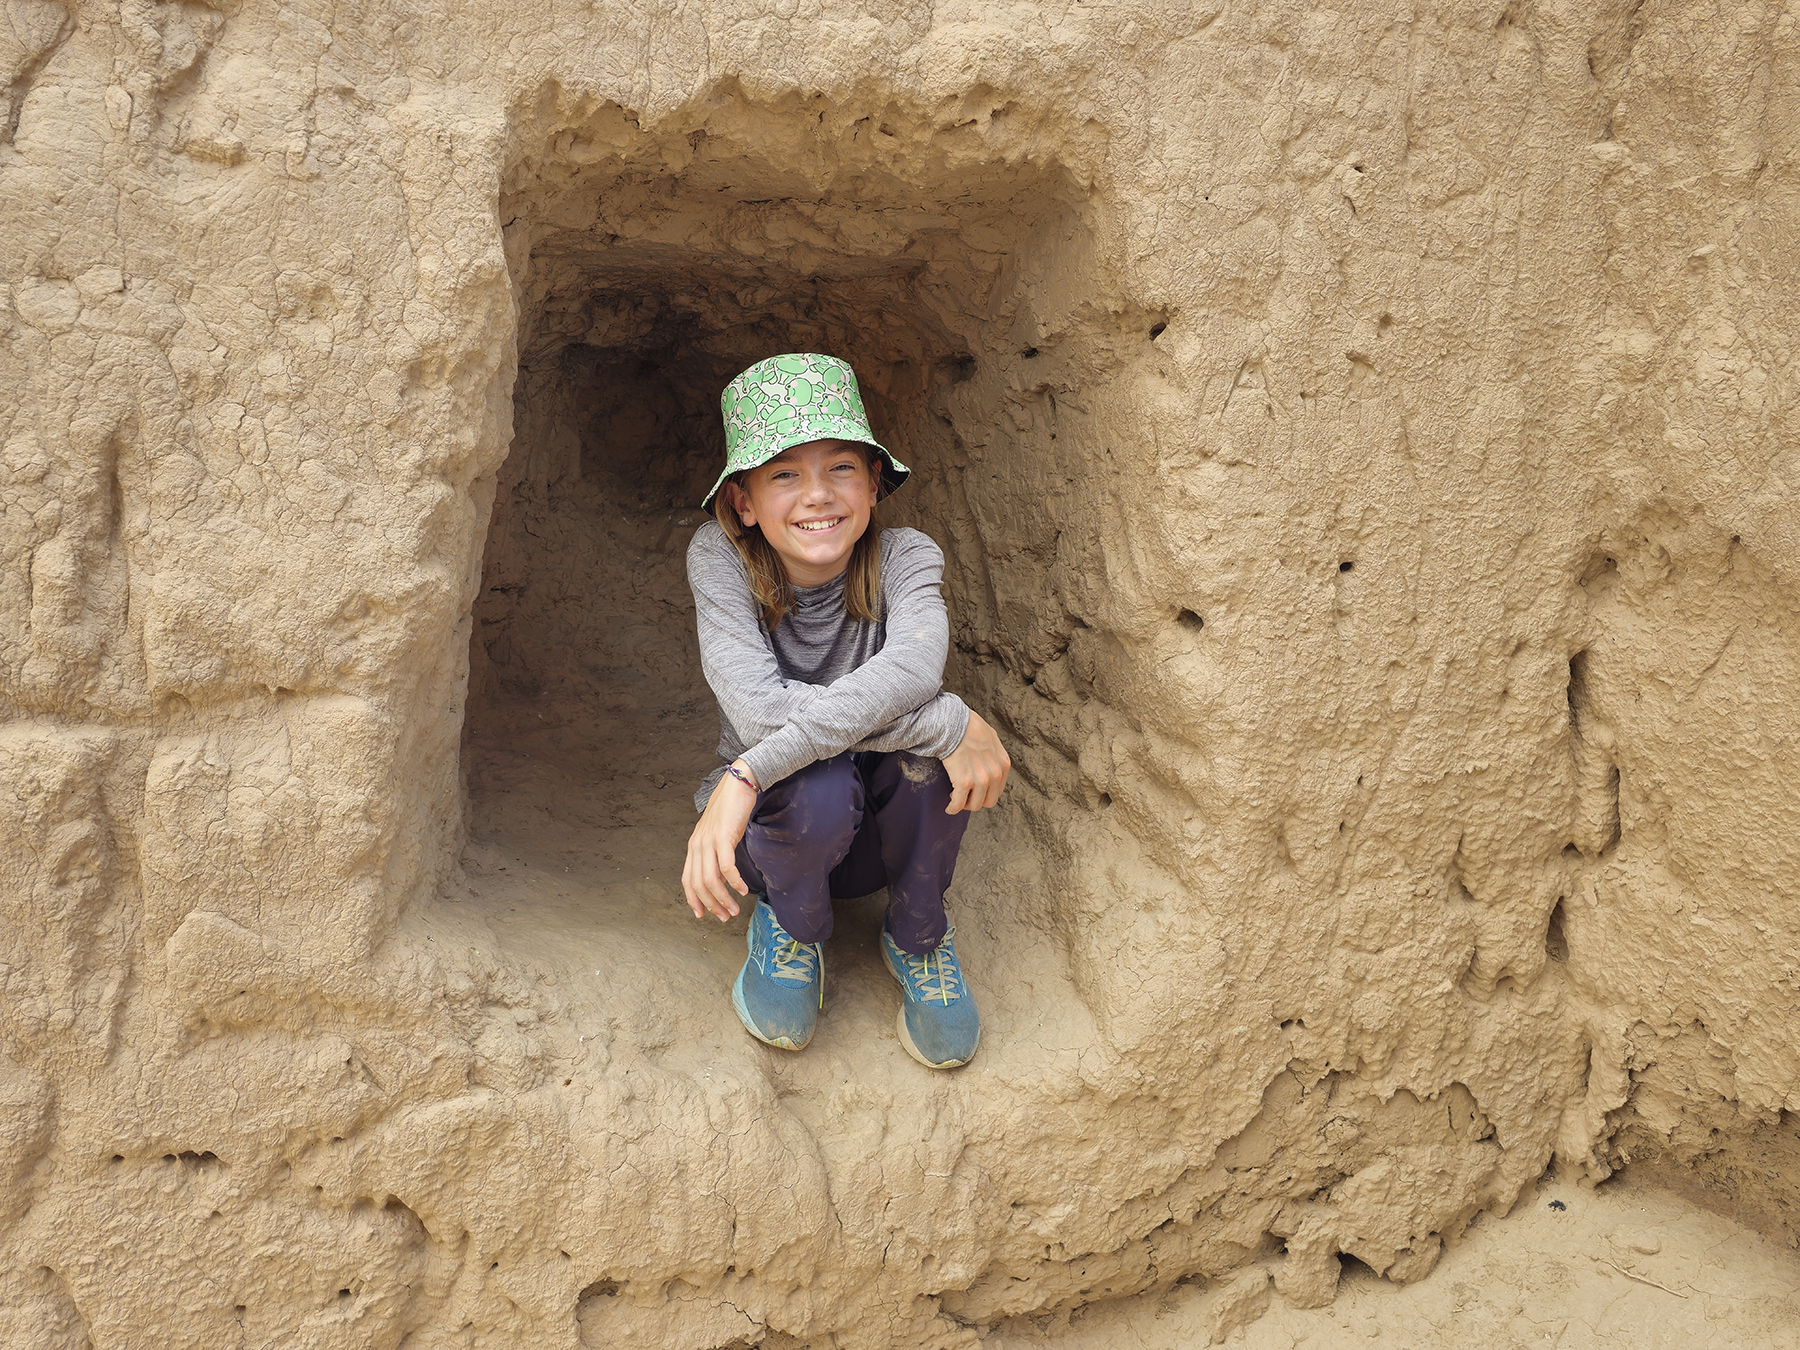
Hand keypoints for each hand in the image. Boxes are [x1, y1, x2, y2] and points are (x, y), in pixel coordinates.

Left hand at [682, 761, 756, 921]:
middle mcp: (698, 845)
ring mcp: (709, 841)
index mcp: (694, 846)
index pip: (688, 880)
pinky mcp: (723, 836)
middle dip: (711, 905)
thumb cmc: (731, 809)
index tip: (703, 915)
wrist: (738, 784)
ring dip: (723, 899)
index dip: (693, 900)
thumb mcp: (719, 835)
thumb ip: (716, 856)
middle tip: (724, 916)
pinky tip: (743, 890)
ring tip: (735, 910)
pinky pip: (726, 866)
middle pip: (699, 884)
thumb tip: (722, 880)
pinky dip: (734, 882)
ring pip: (712, 879)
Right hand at [942, 710, 1010, 812]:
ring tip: (956, 797)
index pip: (998, 790)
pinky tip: (949, 807)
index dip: (985, 792)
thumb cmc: (968, 726)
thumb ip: (994, 753)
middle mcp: (995, 775)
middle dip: (977, 800)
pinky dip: (953, 808)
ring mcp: (980, 780)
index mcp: (1003, 765)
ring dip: (964, 804)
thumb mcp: (991, 737)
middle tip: (966, 795)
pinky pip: (958, 804)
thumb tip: (990, 758)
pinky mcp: (964, 782)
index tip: (975, 790)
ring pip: (974, 805)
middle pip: (988, 801)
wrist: (953, 724)